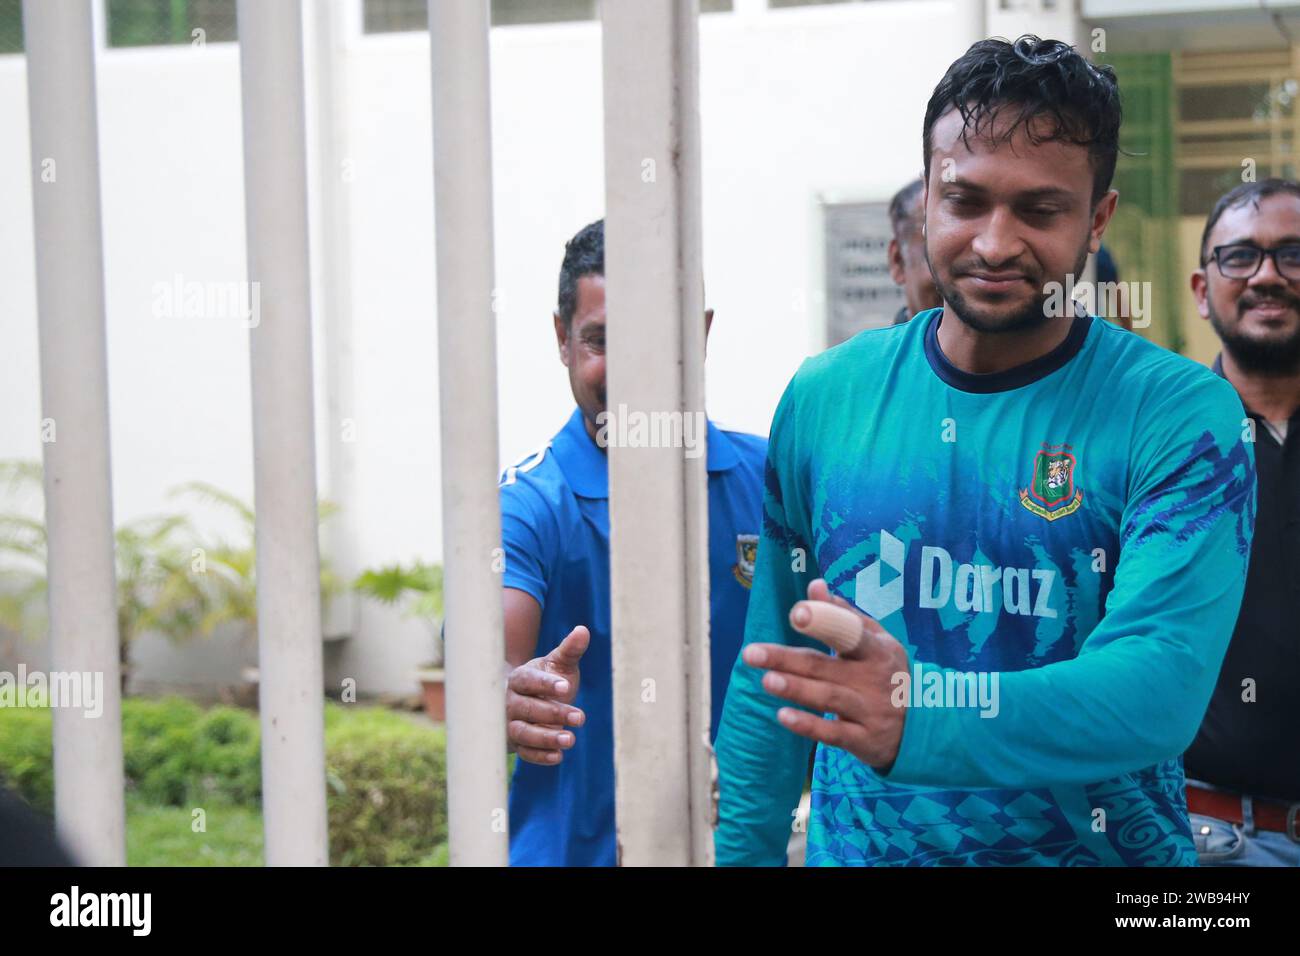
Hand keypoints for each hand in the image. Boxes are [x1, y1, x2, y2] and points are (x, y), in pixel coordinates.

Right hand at [506, 625, 588, 764]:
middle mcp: (510, 702)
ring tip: (571, 739)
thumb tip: (583, 630)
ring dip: (546, 737)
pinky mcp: (517, 744)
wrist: (527, 701)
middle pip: (528, 708)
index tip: (566, 687)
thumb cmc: (546, 680)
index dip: (545, 684)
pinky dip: (540, 756)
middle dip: (554, 713)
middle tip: (581, 717)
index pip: (528, 681)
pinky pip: (525, 752)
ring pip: (523, 732)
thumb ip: (569, 650)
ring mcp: (511, 724)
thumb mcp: (558, 664)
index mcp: (519, 679)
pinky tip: (559, 756)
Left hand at [742, 579, 909, 771]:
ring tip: (766, 680)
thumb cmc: (886, 673)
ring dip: (796, 689)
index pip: (849, 632)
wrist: (923, 727)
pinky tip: (783, 716)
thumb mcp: (874, 641)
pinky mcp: (864, 740)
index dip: (825, 621)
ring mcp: (871, 710)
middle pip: (824, 666)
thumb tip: (814, 586)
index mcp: (876, 649)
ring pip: (828, 698)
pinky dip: (809, 725)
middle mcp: (874, 678)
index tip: (797, 613)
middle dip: (786, 659)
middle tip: (751, 652)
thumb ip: (842, 615)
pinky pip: (834, 733)